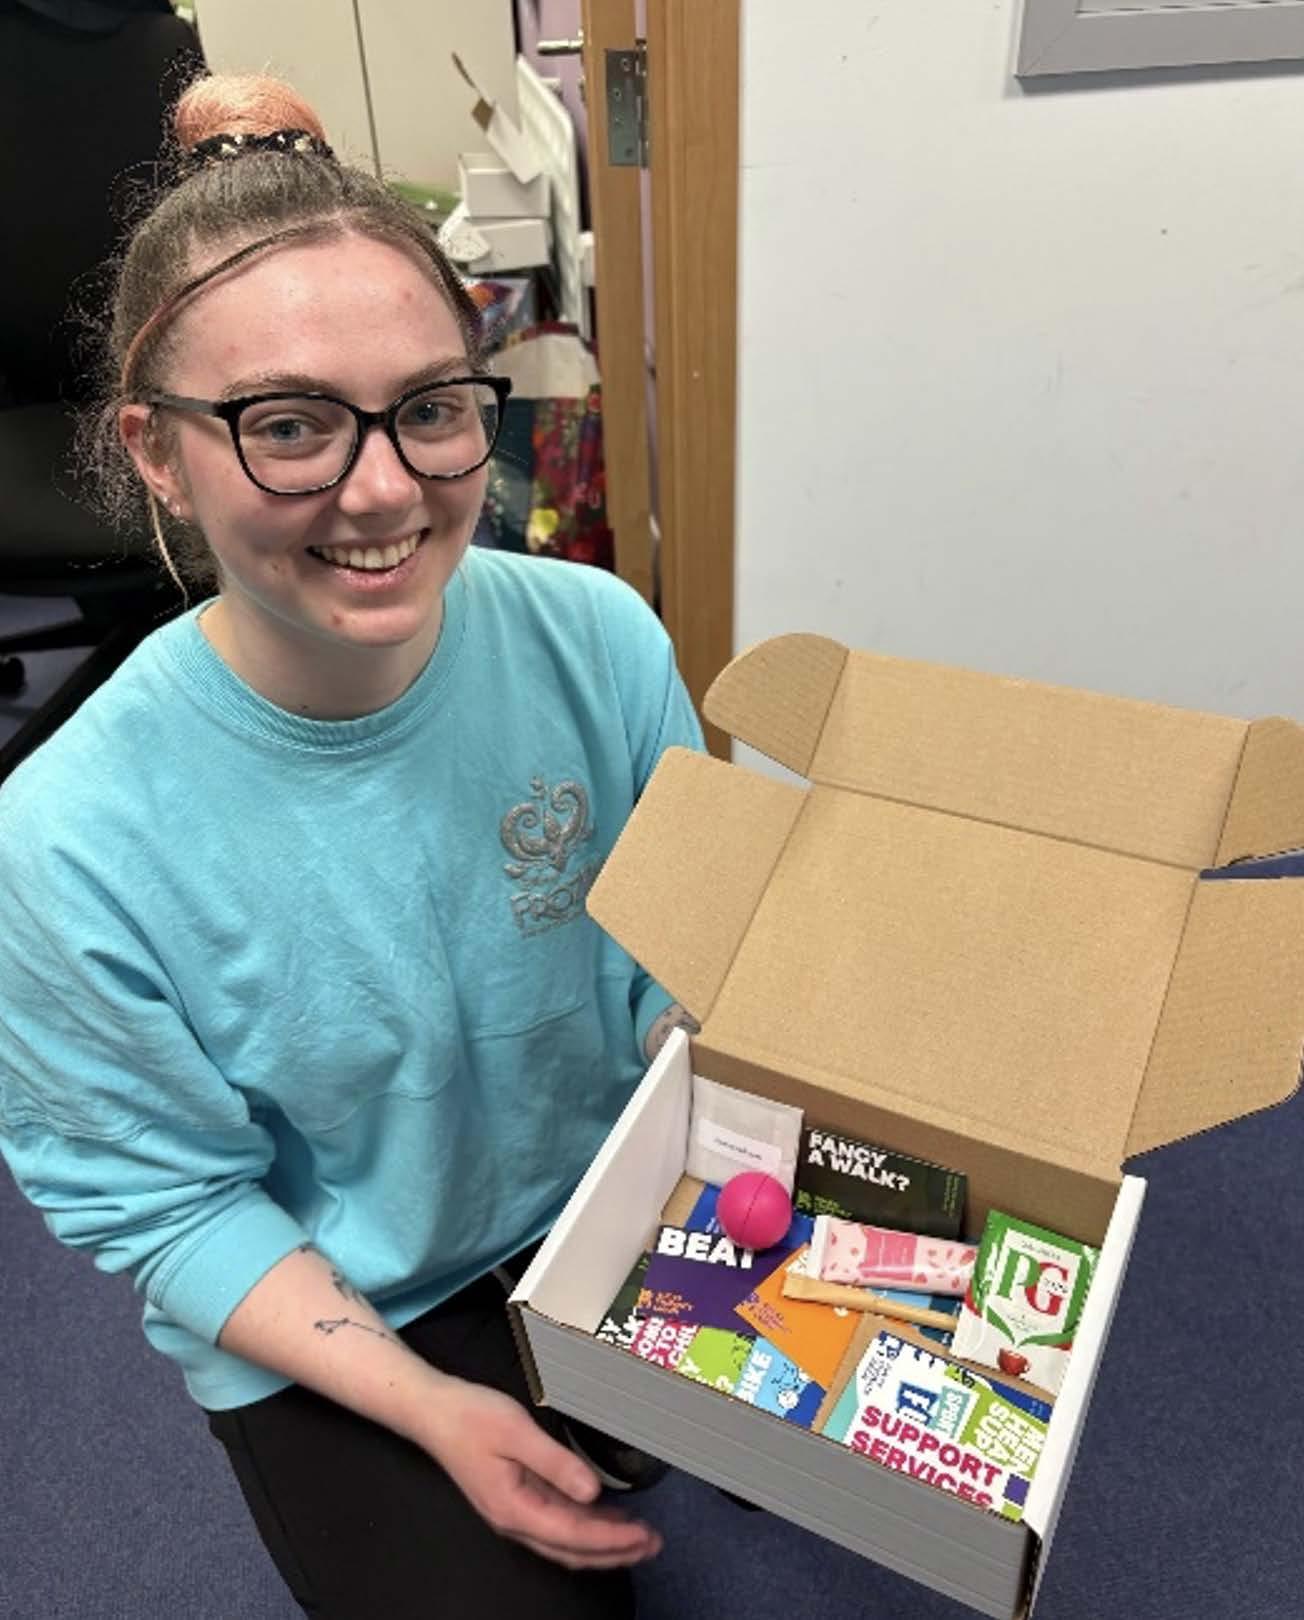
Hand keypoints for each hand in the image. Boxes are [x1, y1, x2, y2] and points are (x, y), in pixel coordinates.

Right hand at [421, 1378, 663, 1569]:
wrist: (433, 1411)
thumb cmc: (472, 1417)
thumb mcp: (516, 1432)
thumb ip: (556, 1463)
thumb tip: (593, 1492)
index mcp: (515, 1509)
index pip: (574, 1536)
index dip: (613, 1539)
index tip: (645, 1536)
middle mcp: (515, 1520)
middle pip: (572, 1550)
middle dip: (615, 1551)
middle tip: (653, 1544)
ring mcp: (514, 1512)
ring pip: (565, 1540)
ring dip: (603, 1541)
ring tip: (638, 1535)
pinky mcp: (515, 1498)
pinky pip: (557, 1522)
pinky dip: (585, 1524)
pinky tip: (604, 1515)